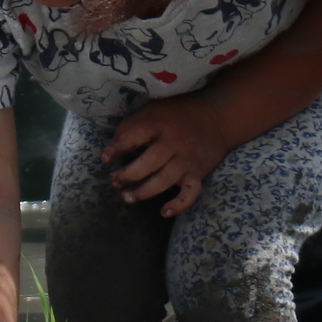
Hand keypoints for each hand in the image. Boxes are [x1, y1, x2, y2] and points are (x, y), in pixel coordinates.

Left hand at [106, 97, 229, 215]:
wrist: (217, 118)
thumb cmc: (176, 114)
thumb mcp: (151, 110)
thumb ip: (131, 126)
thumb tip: (113, 149)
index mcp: (159, 123)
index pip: (134, 136)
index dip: (117, 148)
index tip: (105, 158)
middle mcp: (173, 143)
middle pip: (148, 162)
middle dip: (128, 175)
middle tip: (114, 181)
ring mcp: (186, 160)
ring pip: (164, 180)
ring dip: (143, 192)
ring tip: (127, 197)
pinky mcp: (198, 174)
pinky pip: (190, 193)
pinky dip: (179, 205)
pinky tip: (164, 212)